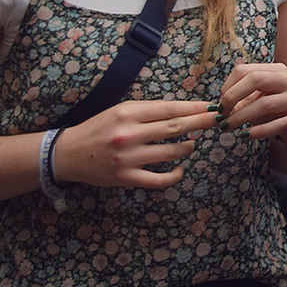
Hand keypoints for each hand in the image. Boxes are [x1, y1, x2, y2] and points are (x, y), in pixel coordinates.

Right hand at [49, 99, 219, 189]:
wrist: (68, 154)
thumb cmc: (99, 128)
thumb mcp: (121, 110)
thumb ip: (149, 111)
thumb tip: (184, 109)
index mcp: (128, 113)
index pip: (170, 109)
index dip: (194, 108)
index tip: (212, 107)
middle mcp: (129, 134)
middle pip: (175, 128)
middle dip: (201, 123)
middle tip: (218, 120)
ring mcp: (128, 158)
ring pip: (171, 153)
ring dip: (188, 147)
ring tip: (192, 144)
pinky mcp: (126, 178)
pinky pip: (159, 179)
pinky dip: (175, 175)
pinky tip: (181, 169)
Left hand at [215, 62, 286, 140]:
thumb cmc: (277, 111)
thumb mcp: (259, 100)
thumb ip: (241, 100)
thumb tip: (218, 109)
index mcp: (277, 70)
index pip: (245, 70)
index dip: (227, 87)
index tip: (221, 104)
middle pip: (255, 79)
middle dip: (232, 97)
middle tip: (221, 114)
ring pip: (264, 103)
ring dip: (240, 117)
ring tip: (227, 127)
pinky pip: (276, 124)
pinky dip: (257, 131)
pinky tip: (245, 136)